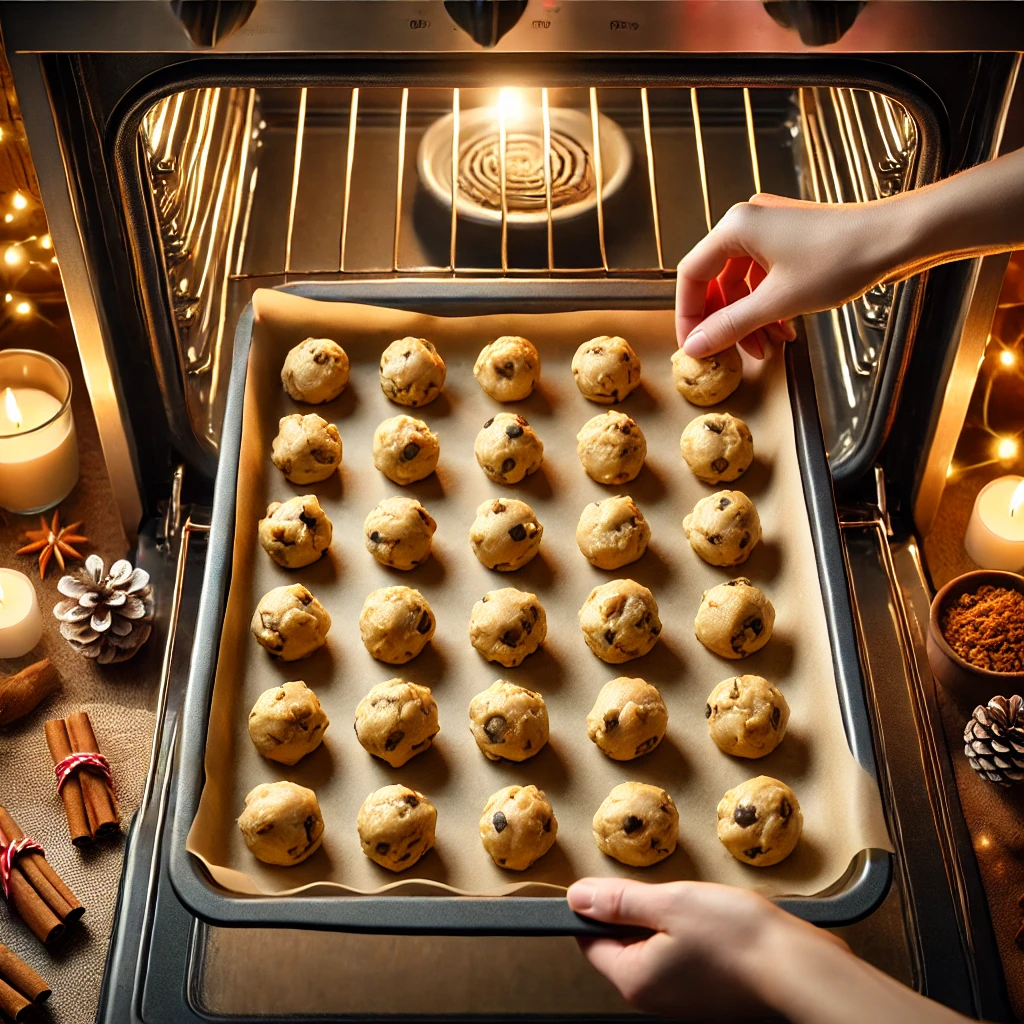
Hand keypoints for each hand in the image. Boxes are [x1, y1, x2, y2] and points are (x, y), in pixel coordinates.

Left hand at [569, 877, 970, 1023]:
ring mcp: (685, 1003)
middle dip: (638, 913)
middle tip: (667, 892)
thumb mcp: (669, 903)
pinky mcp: (711, 997)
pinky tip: (716, 923)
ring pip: (657, 951)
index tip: (614, 884)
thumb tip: (577, 898)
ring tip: (697, 906)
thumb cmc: (737, 935)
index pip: (590, 943)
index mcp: (635, 980)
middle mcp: (656, 1000)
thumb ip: (619, 901)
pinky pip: (685, 961)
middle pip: (624, 947)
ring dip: (668, 923)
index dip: (597, 908)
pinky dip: (693, 938)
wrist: (800, 967)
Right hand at [676, 193, 897, 357]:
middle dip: (725, 321)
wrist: (897, 237)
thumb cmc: (842, 258)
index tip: (693, 345)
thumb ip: (730, 325)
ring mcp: (771, 231)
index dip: (688, 315)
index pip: (692, 275)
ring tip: (767, 347)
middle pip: (717, 281)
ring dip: (750, 320)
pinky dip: (768, 307)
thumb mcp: (778, 301)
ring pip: (743, 285)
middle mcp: (749, 223)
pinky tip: (784, 330)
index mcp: (736, 228)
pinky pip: (764, 279)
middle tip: (731, 352)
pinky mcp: (791, 242)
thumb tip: (695, 346)